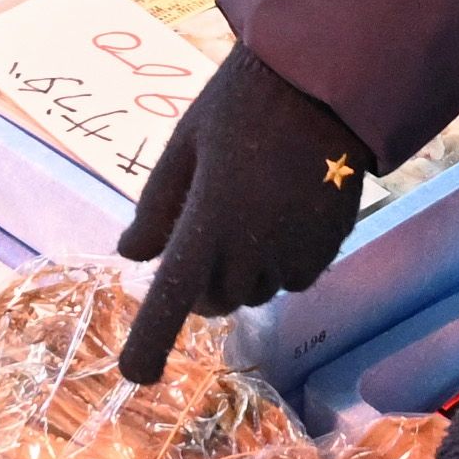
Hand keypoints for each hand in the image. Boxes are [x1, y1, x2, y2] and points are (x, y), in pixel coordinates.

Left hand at [114, 54, 375, 382]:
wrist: (327, 82)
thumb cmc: (242, 103)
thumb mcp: (186, 145)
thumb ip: (157, 206)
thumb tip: (131, 253)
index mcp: (206, 225)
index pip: (170, 301)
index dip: (149, 344)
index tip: (135, 375)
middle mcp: (250, 251)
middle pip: (213, 301)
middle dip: (200, 283)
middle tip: (203, 232)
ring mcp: (292, 253)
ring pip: (254, 292)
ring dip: (241, 272)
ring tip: (249, 210)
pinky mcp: (327, 248)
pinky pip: (292, 278)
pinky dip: (279, 263)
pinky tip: (283, 215)